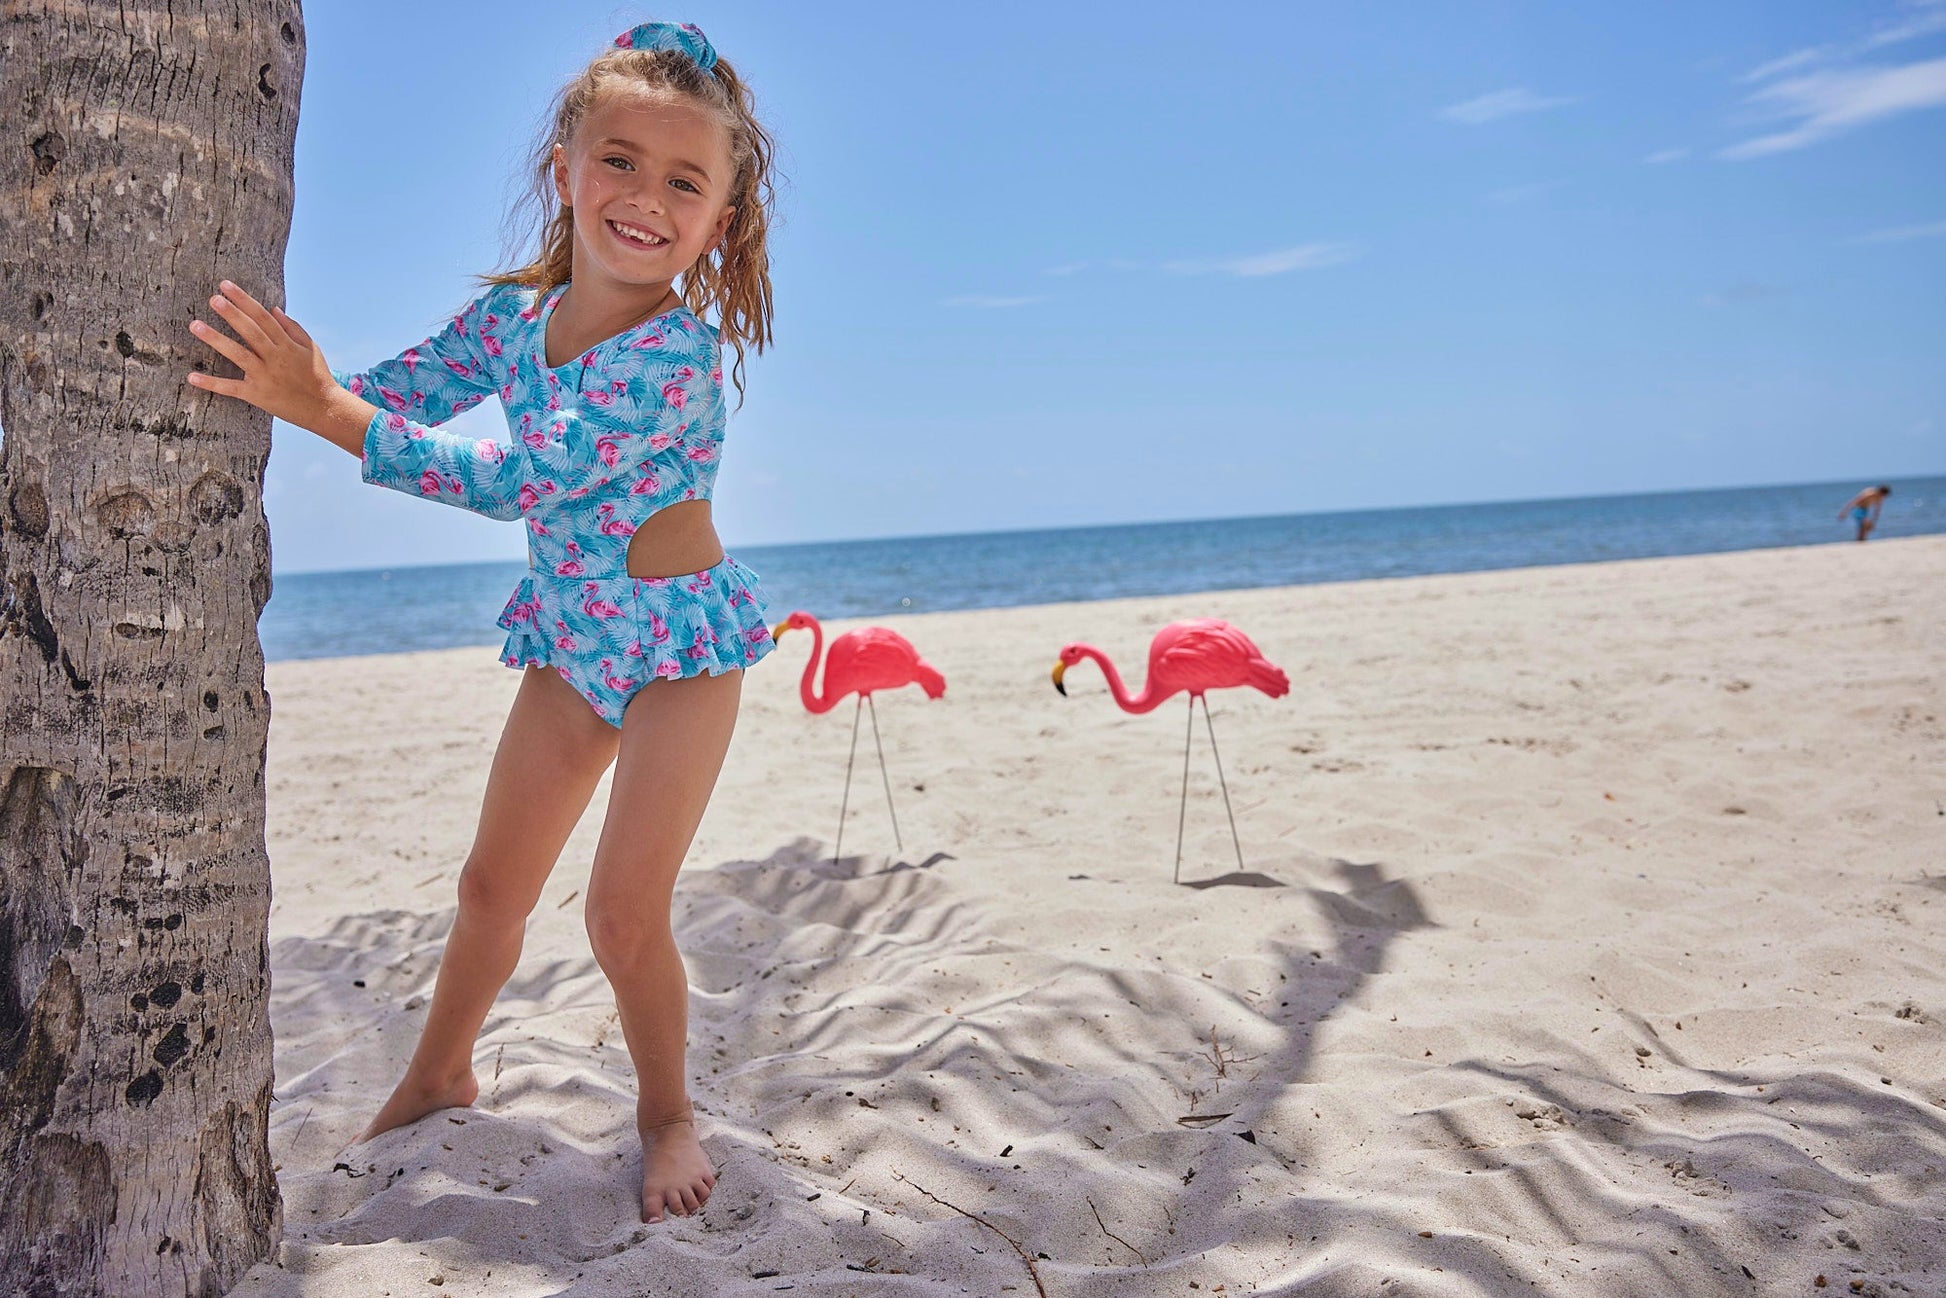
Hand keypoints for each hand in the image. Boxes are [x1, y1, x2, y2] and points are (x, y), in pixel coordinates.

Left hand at [186, 280, 336, 425]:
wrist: (324, 408)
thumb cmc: (317, 376)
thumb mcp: (311, 348)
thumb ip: (293, 328)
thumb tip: (273, 309)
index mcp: (287, 345)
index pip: (263, 317)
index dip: (244, 300)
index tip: (226, 286)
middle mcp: (275, 358)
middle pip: (250, 331)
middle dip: (231, 314)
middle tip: (213, 299)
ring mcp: (265, 376)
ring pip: (238, 354)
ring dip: (216, 339)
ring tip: (196, 325)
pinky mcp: (257, 395)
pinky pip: (231, 388)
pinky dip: (212, 383)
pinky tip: (192, 376)